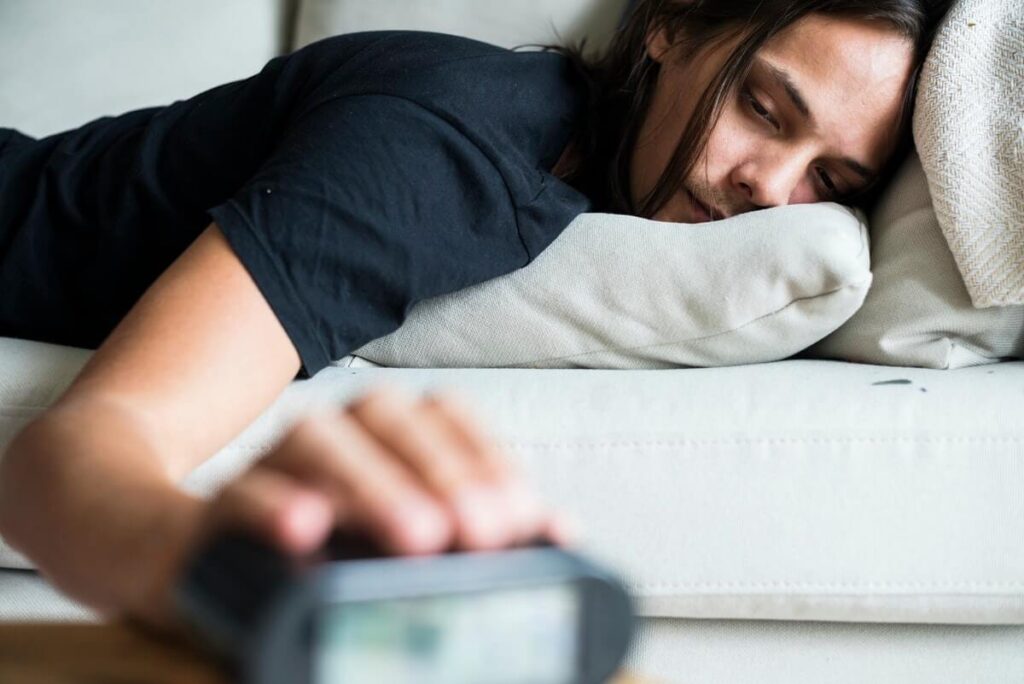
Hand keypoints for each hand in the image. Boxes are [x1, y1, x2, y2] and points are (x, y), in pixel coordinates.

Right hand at [127, 384, 578, 632]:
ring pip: (315, 442)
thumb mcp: (387, 537)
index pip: (440, 415)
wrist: (151, 541)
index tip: (525, 513)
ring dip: (372, 484)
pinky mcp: (203, 511)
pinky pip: (234, 496)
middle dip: (442, 471)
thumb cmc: (296, 545)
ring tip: (419, 535)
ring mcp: (261, 465)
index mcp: (371, 437)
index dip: (486, 456)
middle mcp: (322, 436)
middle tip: (484, 532)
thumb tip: (561, 533)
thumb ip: (466, 527)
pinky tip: (305, 530)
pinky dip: (269, 510)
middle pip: (386, 419)